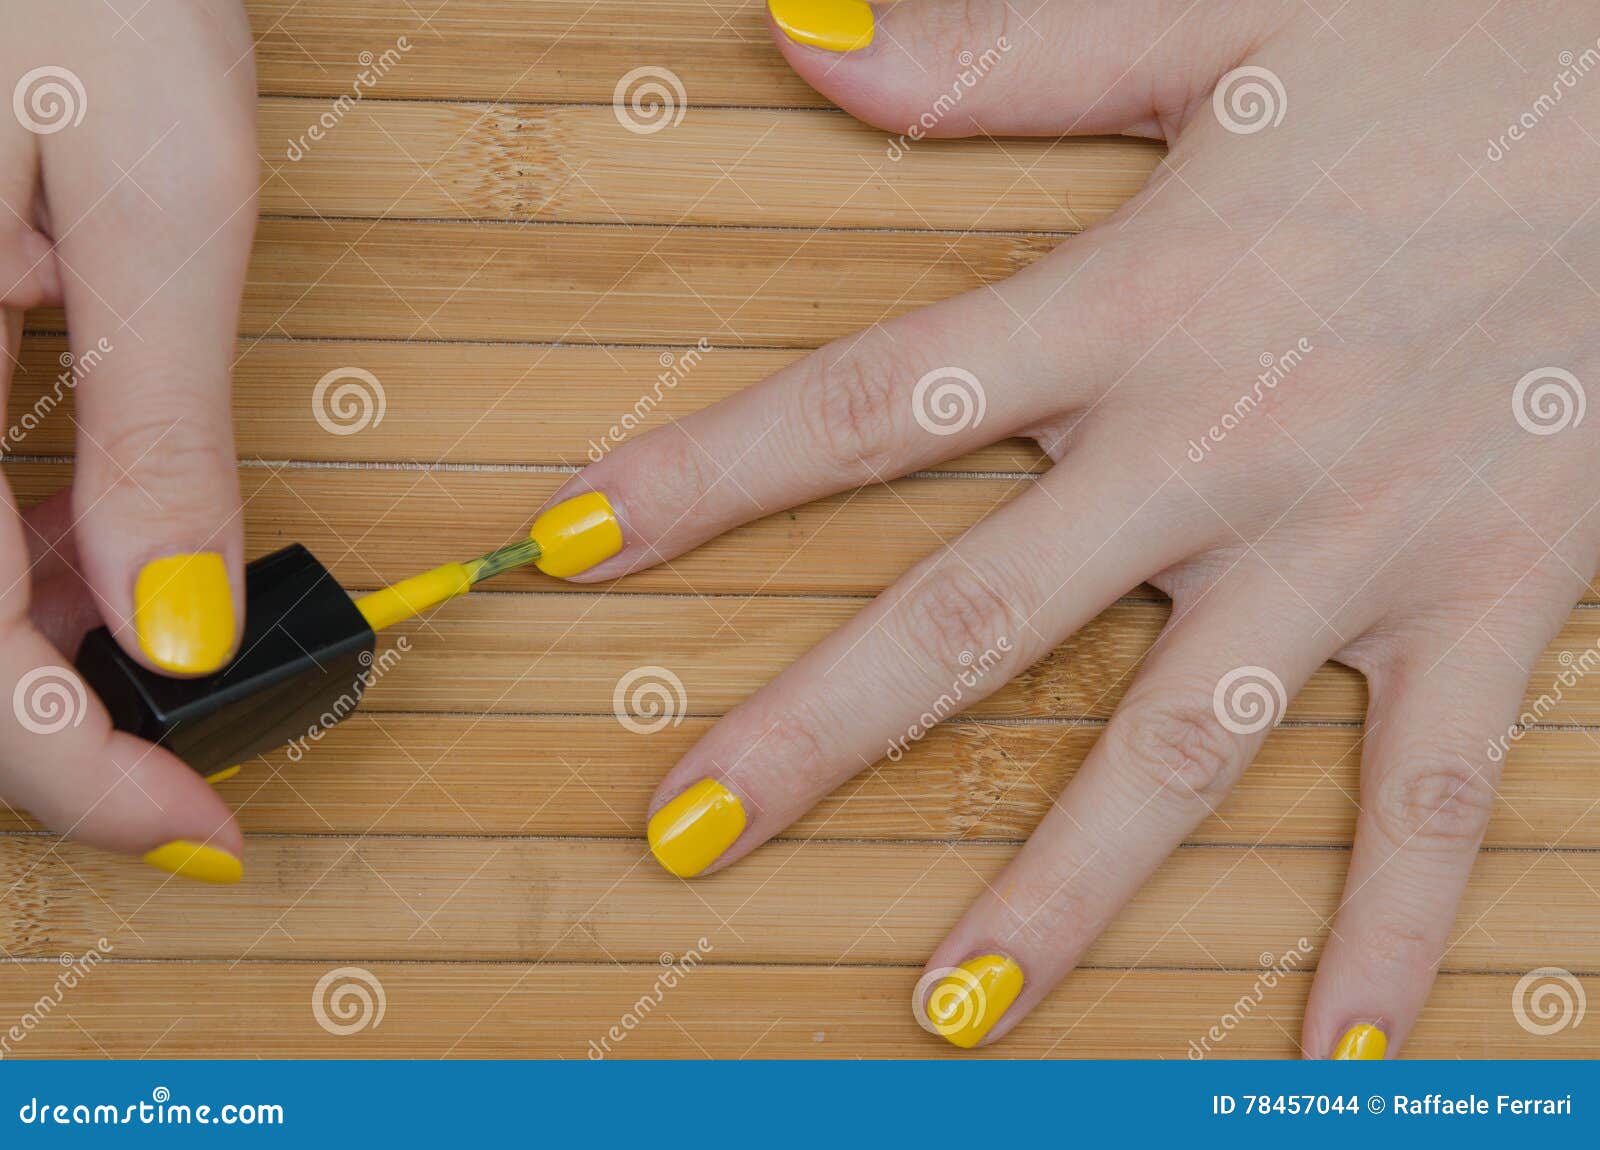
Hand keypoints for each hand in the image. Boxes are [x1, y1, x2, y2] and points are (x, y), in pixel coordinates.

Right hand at [1, 2, 257, 881]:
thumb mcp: (155, 202)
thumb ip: (159, 430)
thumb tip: (183, 625)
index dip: (76, 775)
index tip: (202, 838)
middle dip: (58, 722)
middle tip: (196, 762)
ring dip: (33, 642)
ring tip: (161, 632)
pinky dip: (9, 552)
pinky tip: (86, 541)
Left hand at [544, 0, 1598, 1055]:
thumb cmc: (1457, 46)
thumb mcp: (1220, 21)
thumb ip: (1002, 53)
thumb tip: (801, 35)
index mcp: (1134, 303)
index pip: (868, 407)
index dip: (705, 478)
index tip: (569, 548)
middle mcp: (1218, 450)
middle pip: (979, 616)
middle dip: (821, 732)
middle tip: (691, 834)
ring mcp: (1356, 545)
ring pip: (1175, 748)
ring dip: (1057, 890)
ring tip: (949, 1012)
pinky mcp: (1494, 597)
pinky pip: (1438, 791)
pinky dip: (1390, 923)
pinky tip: (1333, 1055)